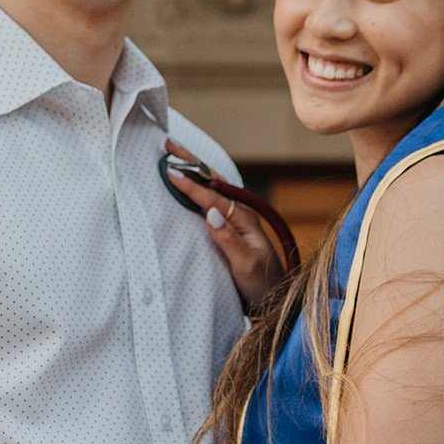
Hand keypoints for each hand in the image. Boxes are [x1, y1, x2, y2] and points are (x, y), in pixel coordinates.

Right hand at [166, 140, 288, 309]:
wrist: (275, 299)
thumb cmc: (262, 284)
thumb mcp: (246, 265)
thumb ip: (229, 240)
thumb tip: (211, 213)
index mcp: (244, 219)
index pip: (213, 197)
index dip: (192, 185)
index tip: (171, 172)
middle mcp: (240, 213)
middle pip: (213, 181)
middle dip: (192, 162)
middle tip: (169, 145)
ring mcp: (235, 218)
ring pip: (211, 186)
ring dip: (193, 169)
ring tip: (174, 153)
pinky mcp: (230, 227)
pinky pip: (211, 198)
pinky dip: (197, 185)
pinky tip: (187, 180)